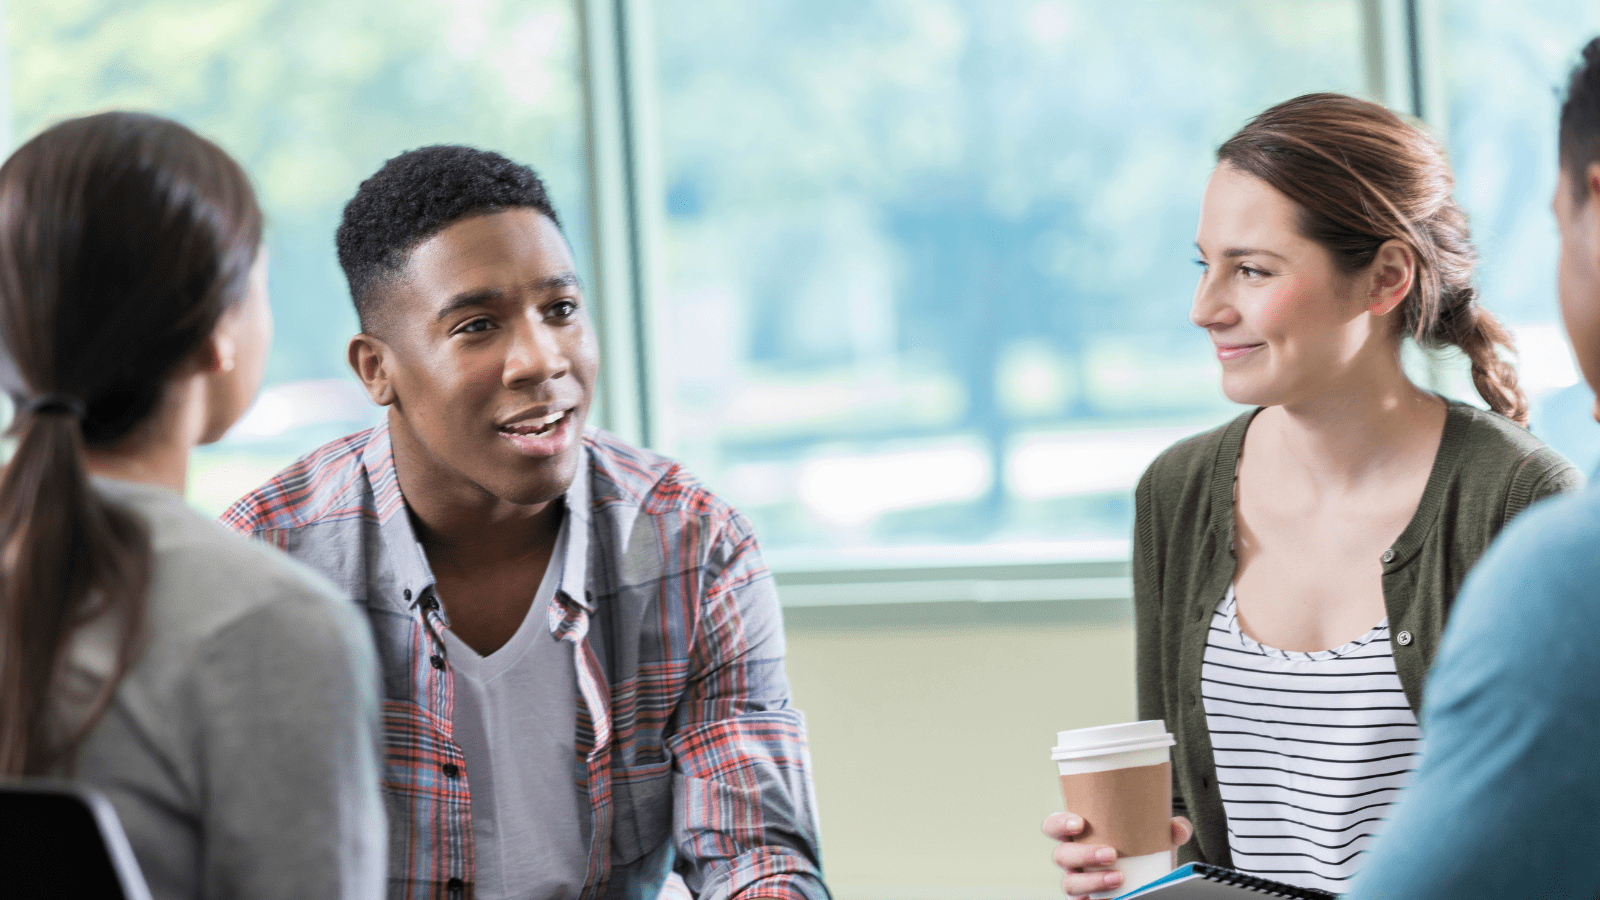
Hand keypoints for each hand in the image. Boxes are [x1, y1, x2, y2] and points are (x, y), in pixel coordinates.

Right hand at [1042, 811, 1192, 898]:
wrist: (1151, 874)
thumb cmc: (1141, 847)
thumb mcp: (1154, 835)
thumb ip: (1169, 828)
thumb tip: (1178, 828)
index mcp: (1078, 835)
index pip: (1054, 826)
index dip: (1060, 823)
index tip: (1080, 823)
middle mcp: (1072, 858)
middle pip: (1061, 855)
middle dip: (1083, 855)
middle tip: (1111, 854)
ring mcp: (1077, 881)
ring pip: (1070, 883)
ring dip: (1092, 881)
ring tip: (1118, 878)